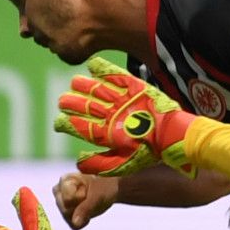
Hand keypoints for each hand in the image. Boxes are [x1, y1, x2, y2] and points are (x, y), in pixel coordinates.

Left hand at [53, 55, 195, 177]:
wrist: (171, 136)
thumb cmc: (148, 152)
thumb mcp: (123, 163)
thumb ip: (100, 164)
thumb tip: (78, 162)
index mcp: (108, 133)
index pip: (84, 127)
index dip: (70, 124)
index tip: (58, 122)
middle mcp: (113, 116)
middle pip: (88, 107)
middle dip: (74, 104)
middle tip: (62, 101)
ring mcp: (123, 101)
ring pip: (99, 91)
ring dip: (86, 86)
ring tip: (74, 82)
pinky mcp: (135, 87)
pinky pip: (117, 76)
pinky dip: (105, 69)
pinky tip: (92, 65)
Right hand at [53, 172, 117, 229]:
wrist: (109, 191)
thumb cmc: (102, 189)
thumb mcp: (97, 197)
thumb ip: (85, 208)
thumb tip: (75, 222)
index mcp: (65, 181)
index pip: (67, 199)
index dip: (80, 199)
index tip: (87, 192)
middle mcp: (59, 192)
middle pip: (65, 210)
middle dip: (80, 208)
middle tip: (89, 199)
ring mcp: (61, 204)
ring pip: (68, 218)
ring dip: (82, 215)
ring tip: (89, 205)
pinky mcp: (67, 214)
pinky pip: (73, 225)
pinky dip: (83, 222)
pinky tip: (88, 214)